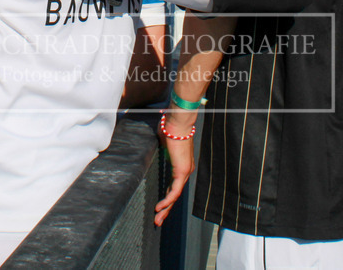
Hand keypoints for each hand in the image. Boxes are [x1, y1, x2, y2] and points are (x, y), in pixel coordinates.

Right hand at [153, 112, 196, 226]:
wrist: (177, 123)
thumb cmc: (170, 128)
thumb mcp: (164, 141)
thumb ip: (162, 147)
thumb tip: (157, 142)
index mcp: (181, 165)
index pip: (174, 187)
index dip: (166, 199)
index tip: (158, 208)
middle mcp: (185, 171)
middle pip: (175, 194)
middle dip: (166, 209)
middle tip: (158, 221)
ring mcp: (185, 172)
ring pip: (175, 196)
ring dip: (166, 209)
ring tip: (157, 220)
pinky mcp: (182, 171)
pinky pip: (174, 191)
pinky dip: (167, 200)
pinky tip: (160, 208)